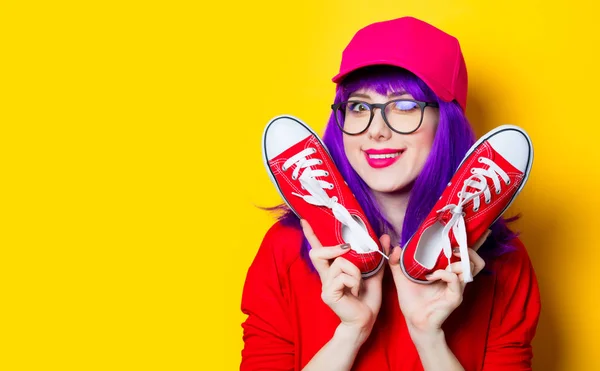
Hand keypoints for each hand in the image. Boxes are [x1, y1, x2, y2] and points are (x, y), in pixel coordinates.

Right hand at [301, 219, 385, 339]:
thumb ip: (377, 257)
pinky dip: (354, 281)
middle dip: (333, 248)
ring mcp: (325, 286)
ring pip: (339, 263)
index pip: (318, 250)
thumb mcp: (374, 274)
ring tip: (358, 284)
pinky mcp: (328, 294)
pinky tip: (355, 292)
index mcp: (332, 271)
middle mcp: (325, 277)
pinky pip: (343, 276)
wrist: (365, 322)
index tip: (304, 220)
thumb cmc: (366, 300)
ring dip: (355, 271)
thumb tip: (385, 238)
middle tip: (347, 250)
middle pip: (317, 253)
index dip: (310, 235)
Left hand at [386, 231, 489, 338]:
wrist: (413, 320)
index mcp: (447, 271)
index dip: (471, 241)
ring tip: (444, 262)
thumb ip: (397, 261)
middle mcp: (456, 278)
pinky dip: (444, 274)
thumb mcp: (402, 276)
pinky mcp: (455, 297)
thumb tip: (395, 246)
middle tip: (452, 246)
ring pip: (470, 267)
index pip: (465, 254)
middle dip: (467, 248)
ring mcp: (458, 288)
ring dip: (457, 260)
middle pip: (475, 259)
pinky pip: (455, 280)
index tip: (464, 227)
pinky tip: (431, 276)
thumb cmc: (412, 299)